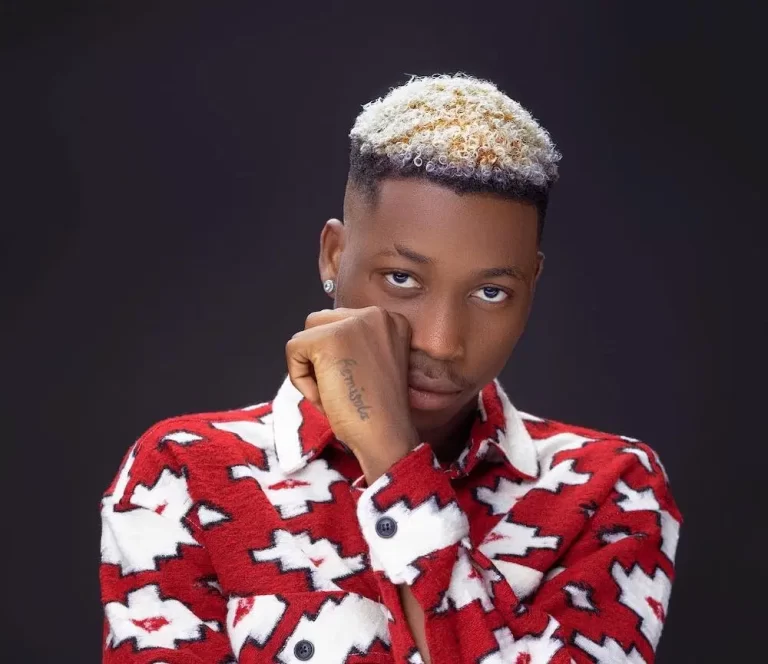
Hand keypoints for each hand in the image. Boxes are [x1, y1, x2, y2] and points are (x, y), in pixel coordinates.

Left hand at [286, 306, 419, 480]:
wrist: (386, 435)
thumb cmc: (378, 410)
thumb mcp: (374, 362)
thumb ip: (354, 343)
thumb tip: (315, 339)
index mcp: (389, 319)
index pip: (341, 322)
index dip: (336, 356)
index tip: (353, 382)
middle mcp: (374, 313)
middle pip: (321, 324)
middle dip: (320, 358)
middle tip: (341, 389)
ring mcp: (351, 323)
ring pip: (305, 336)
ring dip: (310, 367)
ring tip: (333, 392)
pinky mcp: (327, 339)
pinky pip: (293, 350)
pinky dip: (300, 379)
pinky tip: (325, 396)